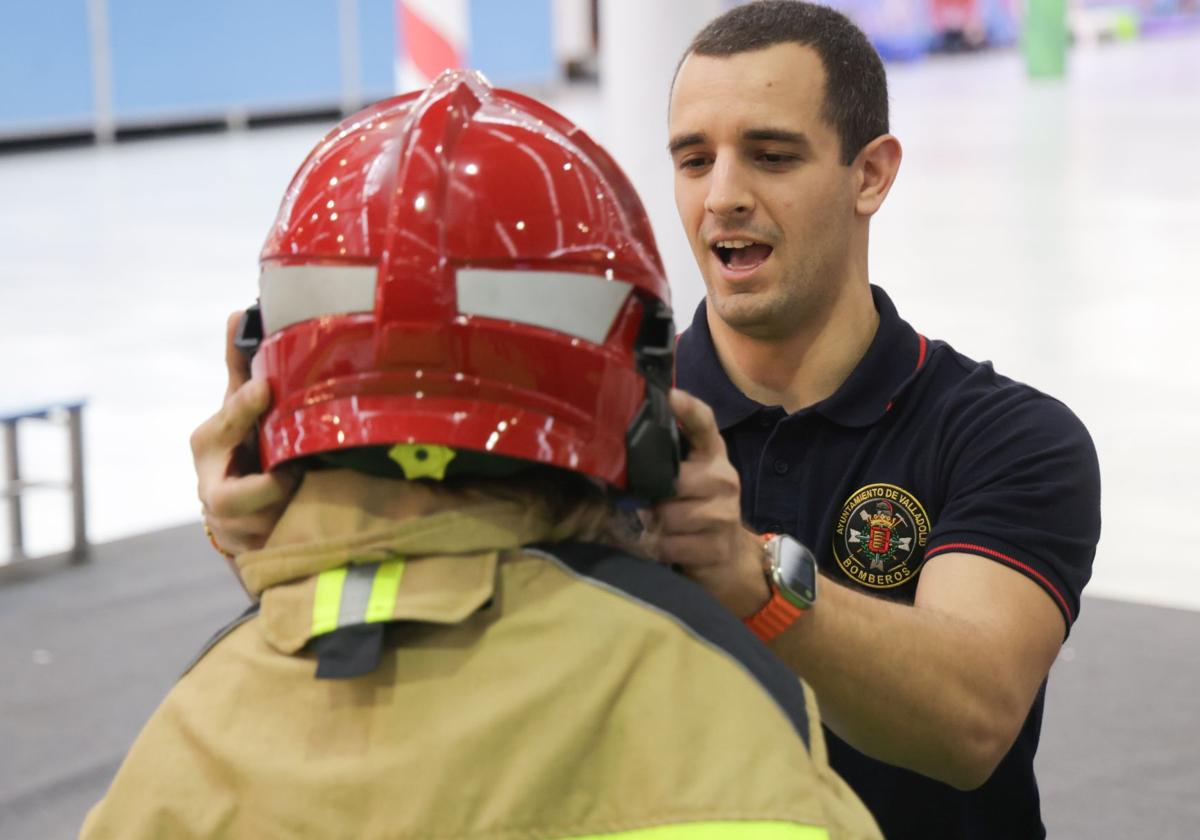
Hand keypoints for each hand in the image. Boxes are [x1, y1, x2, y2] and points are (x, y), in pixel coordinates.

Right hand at [190, 312, 297, 556]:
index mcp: (208, 445)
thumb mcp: (241, 407)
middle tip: (299, 473)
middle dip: (267, 489)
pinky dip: (303, 529)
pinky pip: (280, 543)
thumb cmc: (247, 444)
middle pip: (231, 498)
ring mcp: (232, 528)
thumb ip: (240, 366)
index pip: (221, 429)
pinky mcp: (253, 551)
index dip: (242, 411)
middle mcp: (212, 490)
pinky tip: (325, 516)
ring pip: (262, 525)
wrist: (244, 508)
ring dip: (291, 510)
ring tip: (316, 493)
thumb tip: (237, 314)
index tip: (264, 389)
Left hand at [650, 388, 768, 617]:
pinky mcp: (717, 546)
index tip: (671, 395)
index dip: (688, 408)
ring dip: (654, 525)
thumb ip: (665, 460)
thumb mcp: (686, 479)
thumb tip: (616, 447)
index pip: (704, 424)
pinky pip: (669, 544)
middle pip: (673, 480)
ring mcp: (724, 514)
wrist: (729, 557)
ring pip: (668, 515)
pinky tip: (665, 545)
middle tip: (647, 503)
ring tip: (659, 526)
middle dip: (653, 495)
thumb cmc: (697, 509)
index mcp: (713, 455)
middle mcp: (723, 479)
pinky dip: (659, 547)